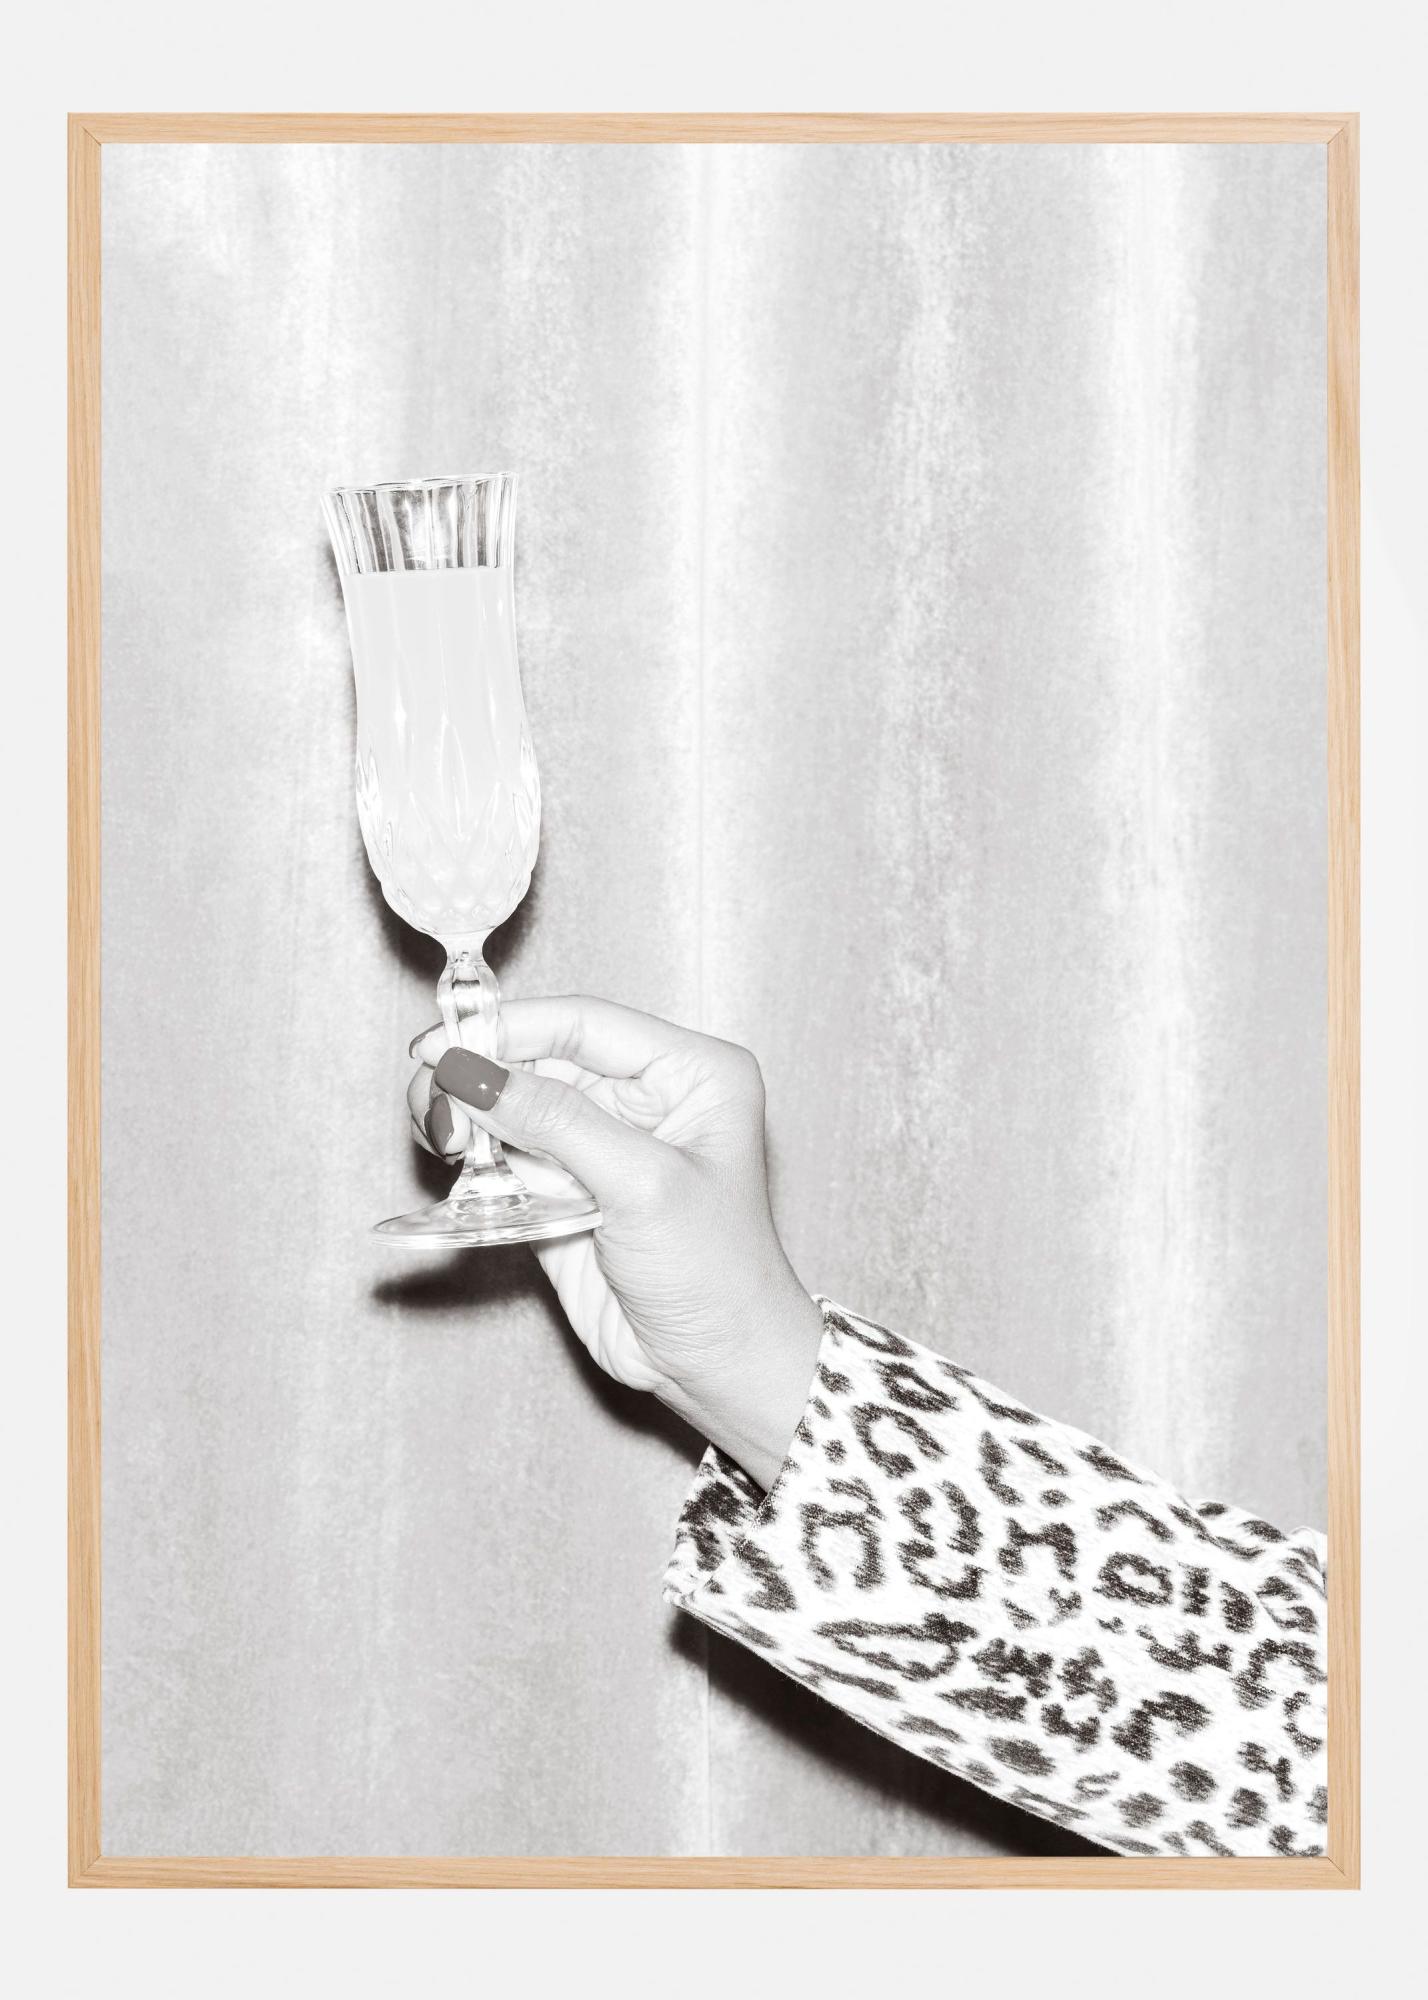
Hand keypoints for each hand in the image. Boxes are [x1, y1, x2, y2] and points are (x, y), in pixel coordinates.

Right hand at [407, 996, 824, 1490]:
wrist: (716, 1367)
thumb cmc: (718, 1275)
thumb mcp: (642, 1185)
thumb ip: (557, 1123)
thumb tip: (472, 1072)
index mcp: (690, 1071)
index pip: (584, 1024)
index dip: (509, 1028)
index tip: (442, 1046)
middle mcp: (644, 1096)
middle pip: (537, 1058)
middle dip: (478, 1076)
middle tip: (431, 1104)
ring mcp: (600, 1142)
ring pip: (511, 1103)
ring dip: (466, 1115)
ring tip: (443, 1140)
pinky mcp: (563, 1187)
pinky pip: (504, 1153)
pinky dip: (473, 1156)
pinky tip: (458, 1165)